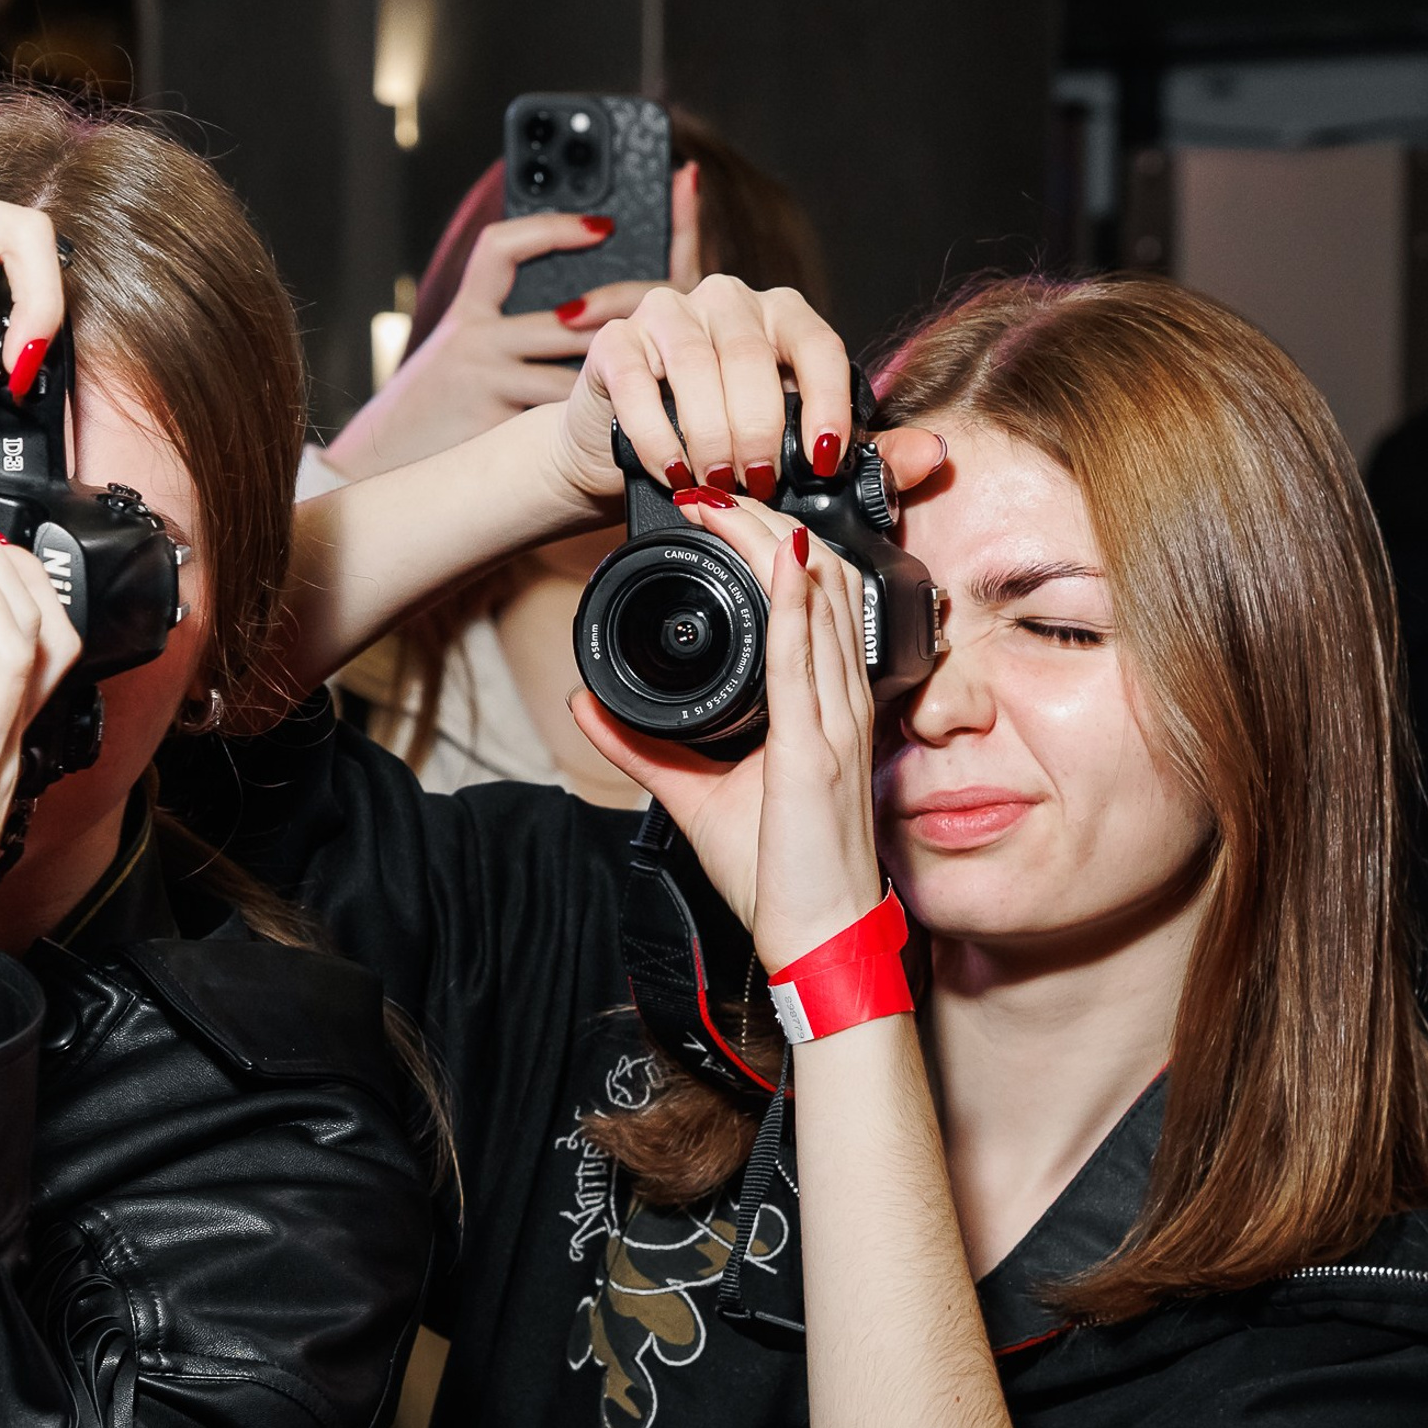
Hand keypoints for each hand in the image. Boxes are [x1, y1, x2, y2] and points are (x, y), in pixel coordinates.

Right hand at [324, 212, 669, 480]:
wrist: (379, 459)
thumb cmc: (432, 412)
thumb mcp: (455, 357)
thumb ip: (501, 332)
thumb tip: (576, 323)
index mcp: (467, 314)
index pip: (506, 248)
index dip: (554, 229)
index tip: (603, 225)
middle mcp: (476, 337)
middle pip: (571, 315)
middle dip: (623, 316)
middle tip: (666, 318)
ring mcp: (487, 379)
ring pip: (575, 370)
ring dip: (619, 376)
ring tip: (661, 377)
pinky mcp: (495, 422)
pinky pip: (560, 419)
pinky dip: (594, 422)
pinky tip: (625, 427)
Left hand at [575, 502, 883, 969]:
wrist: (820, 940)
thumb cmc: (782, 878)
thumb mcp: (698, 799)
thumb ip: (644, 747)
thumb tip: (588, 704)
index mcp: (823, 711)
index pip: (813, 604)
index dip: (776, 547)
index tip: (721, 515)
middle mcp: (838, 706)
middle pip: (820, 584)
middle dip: (768, 523)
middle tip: (712, 487)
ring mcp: (835, 725)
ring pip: (820, 604)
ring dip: (773, 542)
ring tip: (727, 498)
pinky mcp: (819, 753)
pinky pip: (807, 661)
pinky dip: (794, 605)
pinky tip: (779, 558)